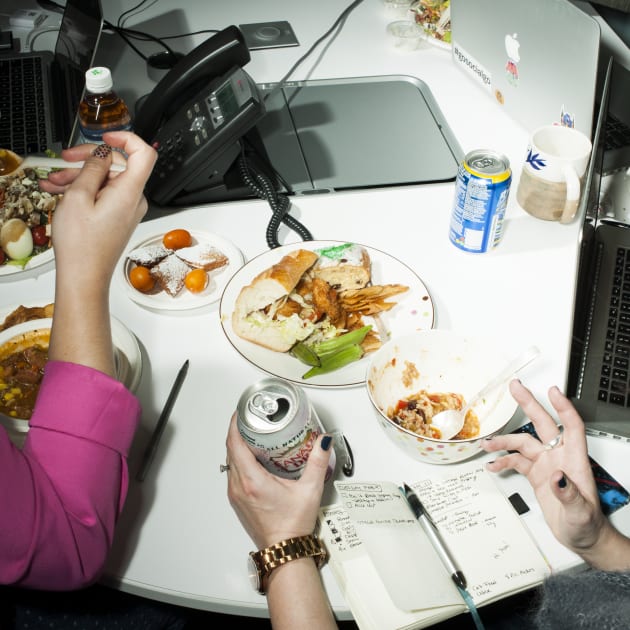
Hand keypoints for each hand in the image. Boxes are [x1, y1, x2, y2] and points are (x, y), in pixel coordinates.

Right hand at [50, 132, 155, 291]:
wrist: (84, 276)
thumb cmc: (83, 246)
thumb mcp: (78, 197)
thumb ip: (92, 169)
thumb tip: (102, 153)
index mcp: (130, 192)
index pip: (144, 154)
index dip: (126, 138)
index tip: (106, 136)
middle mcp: (134, 199)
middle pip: (118, 164)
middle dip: (88, 159)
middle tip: (65, 160)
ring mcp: (128, 209)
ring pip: (106, 180)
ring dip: (79, 176)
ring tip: (54, 181)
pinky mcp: (119, 217)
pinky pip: (104, 194)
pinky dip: (84, 190)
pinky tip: (61, 190)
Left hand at [225, 413, 332, 549]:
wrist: (284, 550)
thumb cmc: (293, 525)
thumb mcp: (310, 489)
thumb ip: (318, 462)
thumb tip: (323, 442)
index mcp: (252, 481)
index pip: (235, 444)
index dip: (235, 424)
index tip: (241, 412)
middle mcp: (238, 487)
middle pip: (230, 450)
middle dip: (238, 431)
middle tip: (251, 419)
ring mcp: (235, 495)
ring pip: (230, 462)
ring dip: (238, 446)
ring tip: (253, 435)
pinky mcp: (237, 500)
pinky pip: (233, 473)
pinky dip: (240, 460)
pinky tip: (254, 458)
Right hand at [482, 380, 613, 561]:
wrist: (581, 537)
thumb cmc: (588, 525)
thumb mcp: (581, 513)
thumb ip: (569, 494)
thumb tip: (557, 476)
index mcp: (574, 460)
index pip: (571, 426)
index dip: (563, 407)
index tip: (552, 391)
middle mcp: (559, 457)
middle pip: (544, 424)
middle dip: (529, 404)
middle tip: (516, 388)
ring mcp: (546, 464)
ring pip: (523, 443)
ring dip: (504, 441)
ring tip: (487, 443)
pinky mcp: (536, 474)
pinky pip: (516, 461)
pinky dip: (503, 461)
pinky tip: (493, 464)